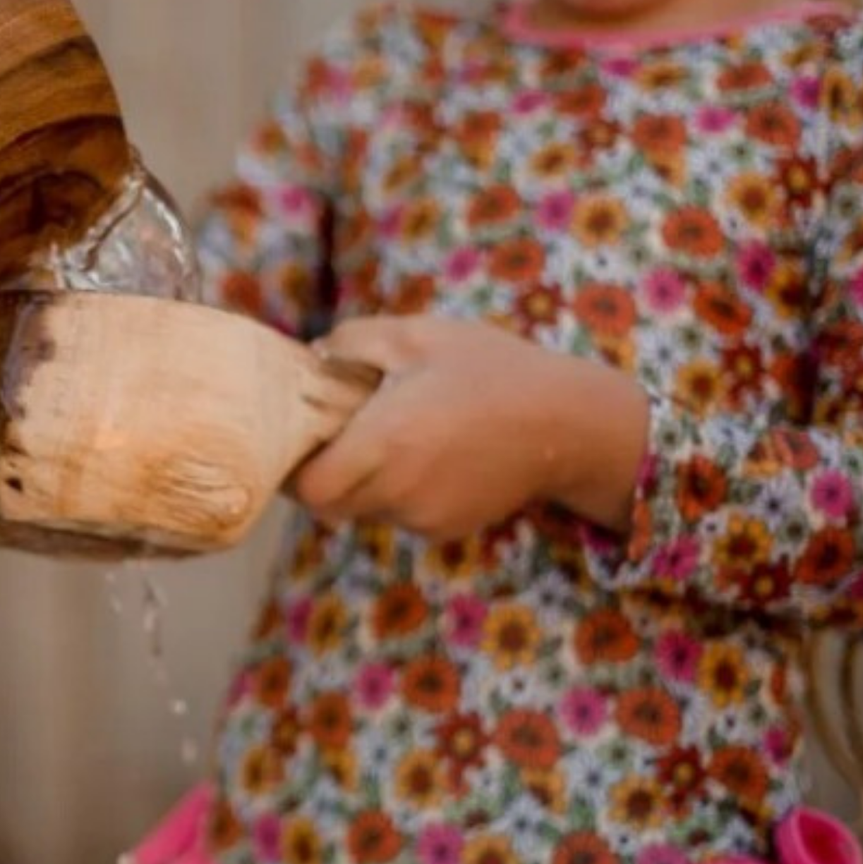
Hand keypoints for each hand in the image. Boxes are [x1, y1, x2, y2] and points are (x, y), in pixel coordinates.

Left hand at [291, 314, 648, 540]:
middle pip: (330, 506)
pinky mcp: (446, 528)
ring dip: (363, 484)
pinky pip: (401, 516)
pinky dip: (398, 493)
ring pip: (366, 512)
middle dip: (324, 476)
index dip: (295, 469)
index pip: (309, 488)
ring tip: (391, 437)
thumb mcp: (418, 334)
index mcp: (384, 443)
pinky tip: (427, 456)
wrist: (567, 423)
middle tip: (335, 435)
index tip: (299, 438)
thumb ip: (353, 341)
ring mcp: (423, 516)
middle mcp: (398, 491)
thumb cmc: (492, 369)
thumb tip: (312, 355)